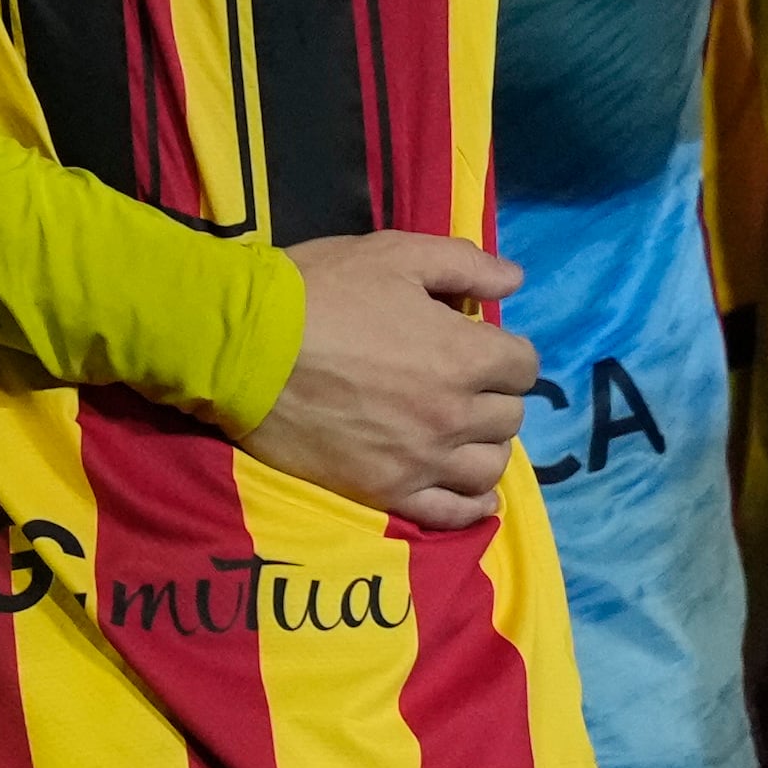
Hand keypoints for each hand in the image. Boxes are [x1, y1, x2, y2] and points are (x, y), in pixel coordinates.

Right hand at [253, 232, 539, 531]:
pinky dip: (471, 504)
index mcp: (463, 354)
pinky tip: (468, 491)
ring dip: (483, 446)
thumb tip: (515, 282)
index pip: (523, 364)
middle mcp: (453, 414)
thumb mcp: (394, 254)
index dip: (504, 351)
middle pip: (509, 416)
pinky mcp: (387, 491)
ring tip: (459, 432)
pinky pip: (452, 513)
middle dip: (493, 394)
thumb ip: (464, 264)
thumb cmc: (320, 292)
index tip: (478, 347)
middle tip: (462, 383)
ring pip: (488, 467)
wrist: (244, 347)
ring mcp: (421, 459)